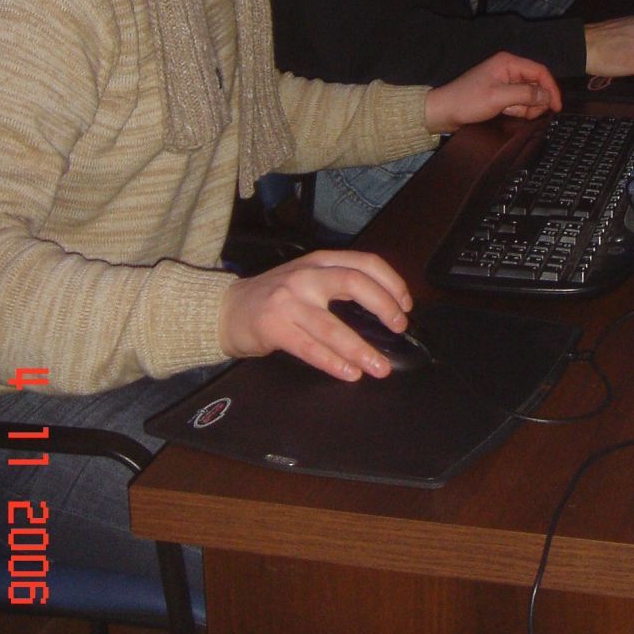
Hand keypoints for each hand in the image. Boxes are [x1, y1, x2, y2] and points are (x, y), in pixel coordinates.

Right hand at [218, 249, 413, 380]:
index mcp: (319, 261)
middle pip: (354, 283)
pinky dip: (334, 363)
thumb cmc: (274, 298)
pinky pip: (310, 348)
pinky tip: (350, 373)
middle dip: (384, 306)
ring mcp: (288, 301)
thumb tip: (384, 307)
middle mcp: (306, 276)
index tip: (405, 304)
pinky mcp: (274, 327)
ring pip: (333, 326)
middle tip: (399, 327)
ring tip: (380, 367)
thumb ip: (338, 283)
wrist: (227, 309)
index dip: (391, 282)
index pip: (365, 263)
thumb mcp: (307, 278)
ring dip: (361, 349)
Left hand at [424, 52, 561, 132]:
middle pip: (537, 84)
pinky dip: (518, 109)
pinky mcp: (501, 93)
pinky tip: (507, 114)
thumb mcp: (498, 98)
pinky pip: (519, 101)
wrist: (444, 112)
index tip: (557, 107)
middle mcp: (509, 69)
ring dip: (526, 107)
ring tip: (511, 113)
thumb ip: (525, 95)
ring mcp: (505, 81)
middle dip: (536, 101)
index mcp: (508, 63)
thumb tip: (547, 96)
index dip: (551, 89)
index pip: (540, 71)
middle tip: (529, 115)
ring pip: (529, 94)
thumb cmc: (468, 102)